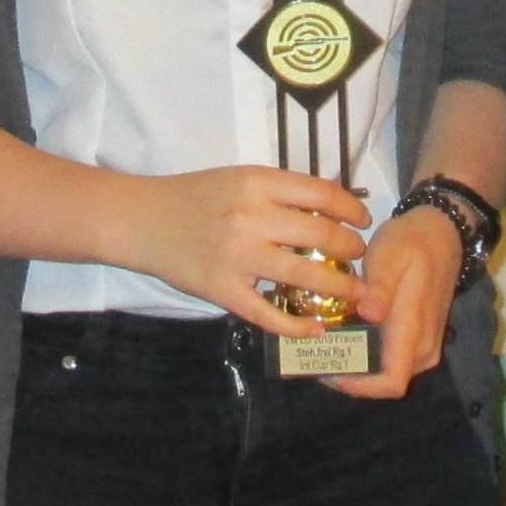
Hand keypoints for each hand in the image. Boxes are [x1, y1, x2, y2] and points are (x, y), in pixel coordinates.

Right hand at [117, 166, 374, 331]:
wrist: (143, 220)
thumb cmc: (194, 196)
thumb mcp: (239, 178)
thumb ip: (280, 191)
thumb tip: (333, 207)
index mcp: (257, 183)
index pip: (322, 193)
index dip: (352, 208)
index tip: (362, 220)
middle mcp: (251, 217)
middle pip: (322, 234)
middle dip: (351, 248)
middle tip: (358, 256)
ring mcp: (237, 257)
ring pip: (304, 275)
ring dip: (339, 286)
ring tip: (354, 291)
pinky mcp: (223, 291)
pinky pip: (269, 314)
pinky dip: (298, 326)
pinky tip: (317, 327)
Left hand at [316, 200, 462, 400]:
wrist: (441, 235)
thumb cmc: (412, 245)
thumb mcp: (391, 257)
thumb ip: (380, 288)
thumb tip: (368, 315)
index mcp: (413, 331)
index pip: (390, 383)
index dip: (357, 387)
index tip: (326, 370)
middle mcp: (423, 349)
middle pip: (384, 383)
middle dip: (349, 375)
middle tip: (314, 353)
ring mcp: (425, 347)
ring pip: (388, 374)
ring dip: (357, 366)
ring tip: (325, 344)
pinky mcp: (421, 341)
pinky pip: (393, 361)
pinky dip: (368, 355)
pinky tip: (345, 335)